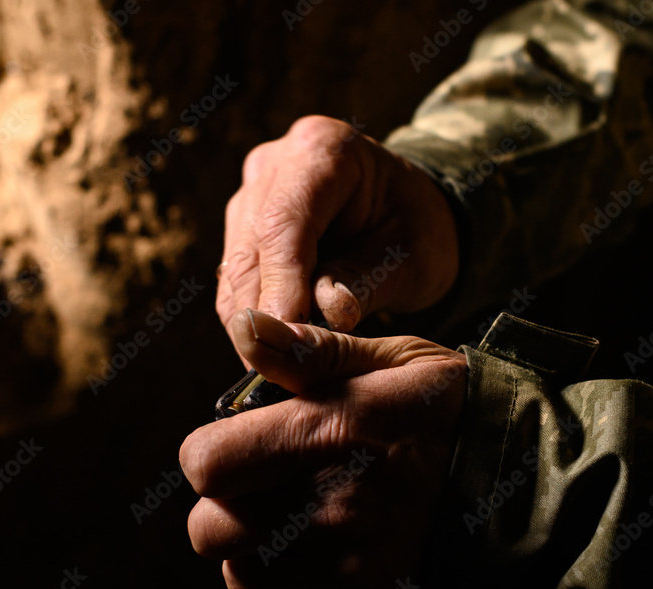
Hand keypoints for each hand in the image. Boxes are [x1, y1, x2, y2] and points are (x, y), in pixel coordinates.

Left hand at [180, 309, 466, 588]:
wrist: (542, 485)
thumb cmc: (456, 411)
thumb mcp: (394, 361)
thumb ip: (311, 351)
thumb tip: (245, 327)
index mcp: (330, 432)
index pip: (205, 464)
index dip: (210, 452)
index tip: (239, 444)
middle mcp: (334, 507)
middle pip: (211, 532)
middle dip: (225, 507)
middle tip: (264, 485)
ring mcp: (355, 566)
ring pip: (246, 575)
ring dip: (259, 548)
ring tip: (303, 514)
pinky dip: (316, 579)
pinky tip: (354, 545)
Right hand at [216, 116, 458, 358]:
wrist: (406, 212)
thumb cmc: (417, 227)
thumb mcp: (412, 254)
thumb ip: (367, 280)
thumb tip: (327, 315)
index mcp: (323, 149)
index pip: (285, 222)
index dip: (280, 284)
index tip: (286, 338)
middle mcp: (274, 166)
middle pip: (251, 249)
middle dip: (262, 317)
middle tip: (283, 374)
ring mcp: (250, 196)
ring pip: (235, 273)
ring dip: (254, 328)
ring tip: (283, 373)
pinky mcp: (241, 231)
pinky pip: (236, 284)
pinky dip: (253, 323)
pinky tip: (276, 356)